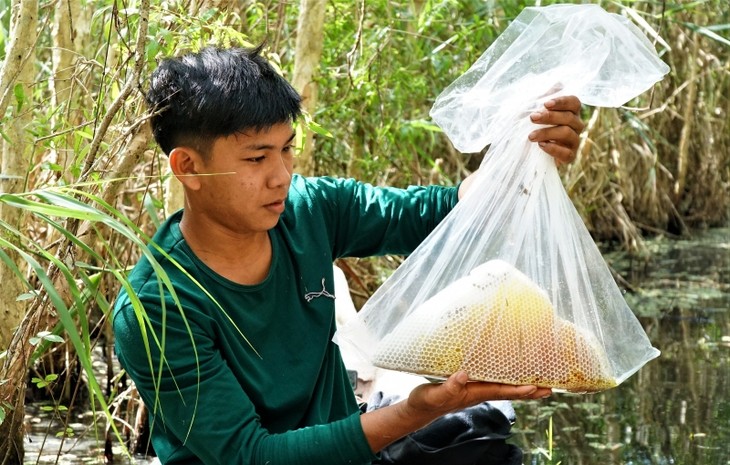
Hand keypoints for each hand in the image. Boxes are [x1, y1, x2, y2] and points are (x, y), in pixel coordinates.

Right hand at [403, 371, 550, 416]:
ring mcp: (476, 391)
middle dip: (530, 392)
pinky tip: (513, 377)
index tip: (536, 387)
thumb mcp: (435, 393)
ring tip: (541, 385)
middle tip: (551, 389)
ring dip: (523, 388)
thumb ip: (449, 386)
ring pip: (505, 389)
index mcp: (474, 394)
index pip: (501, 391)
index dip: (519, 389)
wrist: (419, 409)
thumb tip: (463, 375)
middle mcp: (479, 393)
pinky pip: (495, 384)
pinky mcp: (471, 387)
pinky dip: (508, 381)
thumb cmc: (427, 401)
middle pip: (510, 393)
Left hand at [528, 95, 584, 164]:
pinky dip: (553, 149)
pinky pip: (567, 153)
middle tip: (532, 118)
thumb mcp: (533, 110)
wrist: (526, 152)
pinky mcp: (570, 156)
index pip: (574, 102)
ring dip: (547, 133)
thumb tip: (557, 83)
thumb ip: (543, 96)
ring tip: (531, 136)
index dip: (561, 102)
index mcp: (570, 111)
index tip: (545, 104)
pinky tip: (541, 145)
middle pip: (569, 117)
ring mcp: (574, 141)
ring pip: (567, 133)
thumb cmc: (532, 126)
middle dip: (549, 117)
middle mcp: (576, 125)